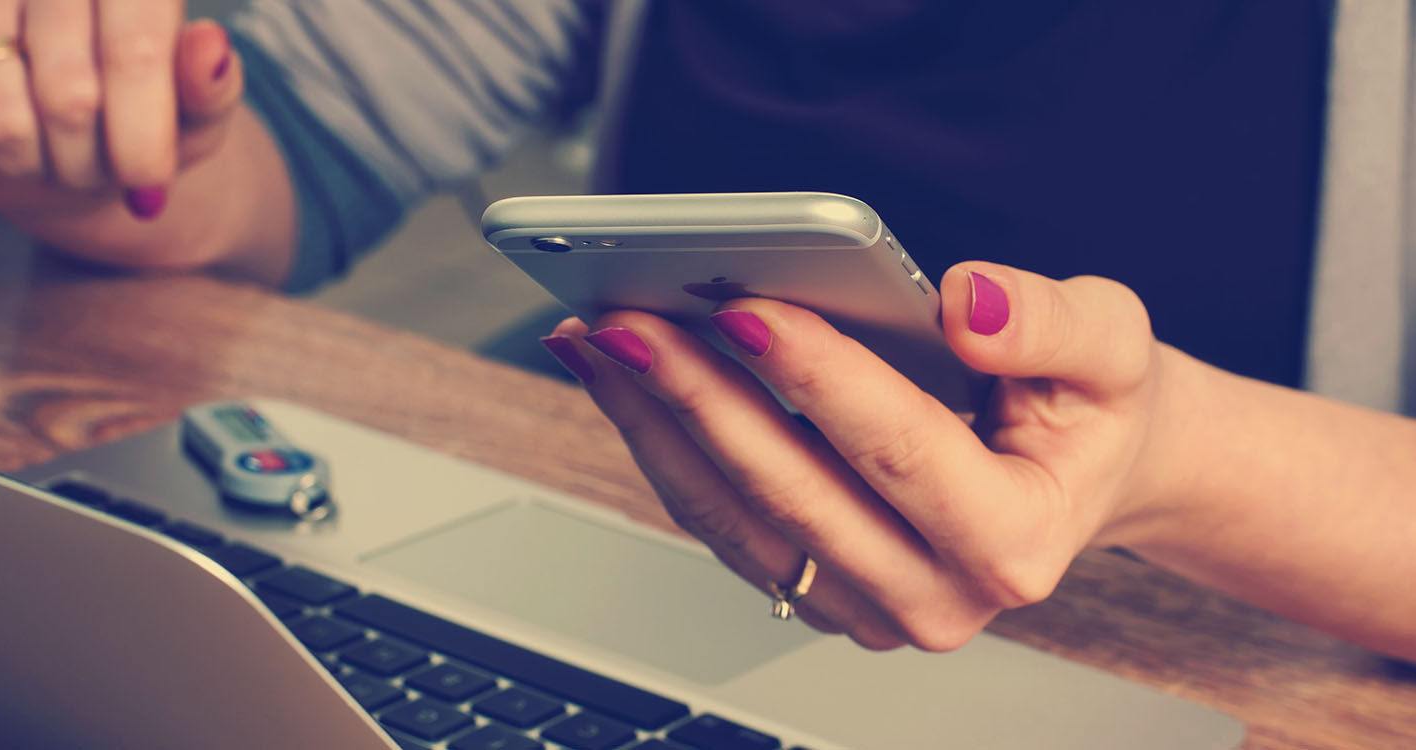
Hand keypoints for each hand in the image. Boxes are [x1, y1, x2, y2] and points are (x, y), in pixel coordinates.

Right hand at [0, 0, 241, 219]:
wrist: (56, 118)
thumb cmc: (138, 111)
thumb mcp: (193, 110)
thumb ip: (210, 88)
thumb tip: (210, 47)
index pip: (134, 53)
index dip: (142, 135)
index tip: (148, 187)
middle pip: (69, 97)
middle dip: (90, 163)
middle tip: (96, 168)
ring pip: (1, 120)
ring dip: (33, 168)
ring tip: (48, 155)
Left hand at [542, 262, 1170, 649]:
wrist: (1079, 473)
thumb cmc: (1090, 410)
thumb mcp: (1113, 347)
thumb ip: (1053, 323)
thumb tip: (966, 304)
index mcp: (1015, 541)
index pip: (898, 451)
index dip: (817, 377)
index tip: (744, 308)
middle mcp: (935, 596)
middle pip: (792, 493)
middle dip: (700, 398)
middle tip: (629, 322)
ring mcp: (867, 606)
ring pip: (735, 518)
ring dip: (657, 425)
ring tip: (602, 342)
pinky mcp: (818, 591)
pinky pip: (722, 524)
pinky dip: (666, 447)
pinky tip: (627, 381)